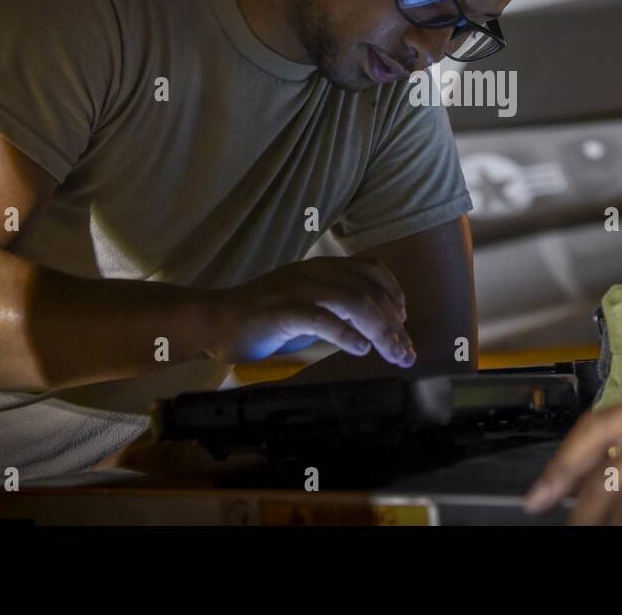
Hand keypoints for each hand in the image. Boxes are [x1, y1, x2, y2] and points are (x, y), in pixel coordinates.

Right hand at [209, 257, 414, 367]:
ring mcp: (299, 290)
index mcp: (323, 267)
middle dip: (395, 324)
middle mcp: (315, 273)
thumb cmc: (263, 317)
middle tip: (406, 352)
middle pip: (369, 292)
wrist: (215, 319)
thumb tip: (373, 328)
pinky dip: (347, 335)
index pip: (372, 271)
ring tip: (392, 354)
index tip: (403, 323)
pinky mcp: (283, 311)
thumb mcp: (306, 302)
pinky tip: (360, 350)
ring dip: (380, 331)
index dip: (395, 295)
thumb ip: (335, 306)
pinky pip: (323, 319)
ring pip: (354, 303)